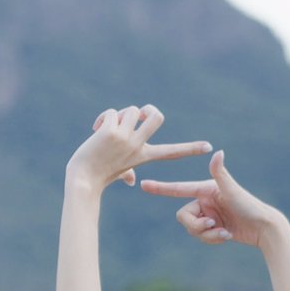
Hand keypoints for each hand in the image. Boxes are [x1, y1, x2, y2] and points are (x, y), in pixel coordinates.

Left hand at [66, 105, 210, 193]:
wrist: (81, 181)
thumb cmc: (97, 176)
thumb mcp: (117, 172)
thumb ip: (127, 171)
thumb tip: (130, 181)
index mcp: (142, 156)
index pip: (172, 152)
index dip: (190, 149)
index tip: (208, 147)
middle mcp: (137, 146)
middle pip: (157, 117)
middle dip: (148, 109)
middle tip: (135, 116)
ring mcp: (125, 139)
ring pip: (131, 110)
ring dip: (118, 115)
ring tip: (105, 129)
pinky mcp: (110, 132)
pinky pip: (113, 112)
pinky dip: (103, 118)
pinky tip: (95, 130)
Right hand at [140, 150, 284, 246]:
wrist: (264, 228)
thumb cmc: (250, 206)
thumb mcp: (233, 191)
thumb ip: (220, 173)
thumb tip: (218, 152)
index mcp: (206, 189)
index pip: (178, 188)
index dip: (161, 188)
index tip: (143, 185)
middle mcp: (205, 201)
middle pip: (182, 217)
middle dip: (195, 225)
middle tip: (211, 226)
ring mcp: (208, 216)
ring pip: (191, 229)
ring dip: (206, 235)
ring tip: (223, 233)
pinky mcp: (212, 229)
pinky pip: (201, 237)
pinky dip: (212, 239)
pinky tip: (227, 236)